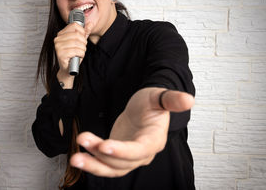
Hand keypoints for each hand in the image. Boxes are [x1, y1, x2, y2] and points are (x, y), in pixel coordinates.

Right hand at [54, 21, 93, 86]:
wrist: (68, 69)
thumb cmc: (73, 55)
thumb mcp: (80, 42)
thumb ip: (85, 32)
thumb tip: (91, 23)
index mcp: (61, 34)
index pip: (74, 26)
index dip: (82, 32)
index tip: (83, 38)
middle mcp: (57, 39)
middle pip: (77, 35)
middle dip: (83, 42)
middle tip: (82, 48)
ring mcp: (58, 47)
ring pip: (78, 43)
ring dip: (83, 49)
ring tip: (79, 53)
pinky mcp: (61, 54)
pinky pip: (76, 51)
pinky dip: (81, 54)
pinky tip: (78, 56)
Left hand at [70, 88, 194, 176]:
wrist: (143, 109)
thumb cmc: (151, 103)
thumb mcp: (159, 96)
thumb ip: (172, 99)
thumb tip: (189, 100)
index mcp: (153, 140)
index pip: (138, 150)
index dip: (122, 150)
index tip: (104, 145)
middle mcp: (142, 153)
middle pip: (122, 162)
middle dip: (100, 156)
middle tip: (82, 142)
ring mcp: (129, 157)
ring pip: (111, 168)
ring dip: (92, 164)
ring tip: (75, 157)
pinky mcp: (117, 156)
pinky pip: (104, 163)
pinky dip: (92, 161)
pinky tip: (78, 155)